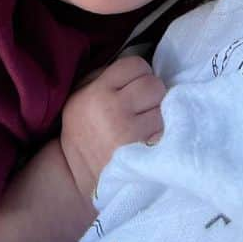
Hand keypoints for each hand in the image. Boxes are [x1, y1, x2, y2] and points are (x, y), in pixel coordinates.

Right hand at [60, 57, 165, 198]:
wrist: (76, 177)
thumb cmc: (83, 131)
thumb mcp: (79, 96)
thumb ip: (105, 75)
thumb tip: (138, 68)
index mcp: (97, 92)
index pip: (136, 65)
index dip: (139, 73)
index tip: (134, 86)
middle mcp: (113, 109)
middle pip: (154, 84)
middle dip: (152, 93)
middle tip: (142, 105)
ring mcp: (129, 133)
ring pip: (164, 107)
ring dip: (158, 113)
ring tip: (144, 123)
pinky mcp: (143, 154)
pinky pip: (166, 131)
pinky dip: (161, 133)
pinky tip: (147, 139)